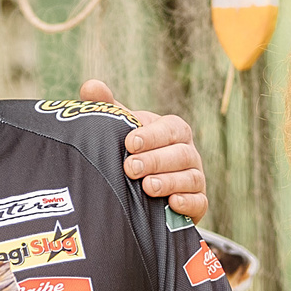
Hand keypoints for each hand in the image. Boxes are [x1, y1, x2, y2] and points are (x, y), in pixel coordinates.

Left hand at [82, 79, 207, 222]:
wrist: (140, 188)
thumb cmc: (132, 150)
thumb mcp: (121, 127)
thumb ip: (106, 107)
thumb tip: (90, 87)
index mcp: (173, 131)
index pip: (170, 129)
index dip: (152, 136)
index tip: (130, 143)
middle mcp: (188, 153)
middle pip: (181, 154)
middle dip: (156, 160)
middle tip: (131, 168)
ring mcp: (195, 178)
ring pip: (191, 178)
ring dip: (169, 182)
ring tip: (147, 187)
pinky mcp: (197, 204)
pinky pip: (200, 203)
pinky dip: (188, 203)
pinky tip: (173, 203)